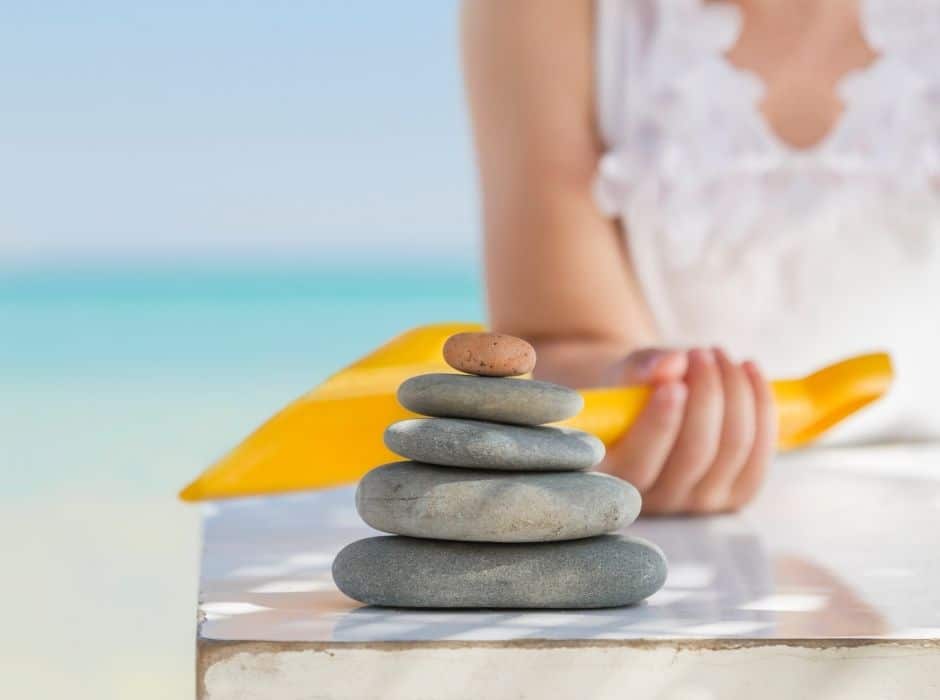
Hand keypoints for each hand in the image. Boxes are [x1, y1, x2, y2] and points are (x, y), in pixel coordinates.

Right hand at [597, 347, 776, 514]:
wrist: (652, 413)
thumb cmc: (630, 393)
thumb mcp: (624, 376)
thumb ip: (640, 370)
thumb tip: (671, 364)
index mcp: (613, 477)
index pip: (640, 462)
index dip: (661, 424)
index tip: (673, 384)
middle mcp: (655, 501)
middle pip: (696, 451)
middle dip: (707, 393)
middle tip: (700, 352)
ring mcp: (697, 504)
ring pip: (733, 447)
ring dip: (735, 391)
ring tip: (720, 355)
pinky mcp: (735, 497)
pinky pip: (760, 453)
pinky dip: (761, 406)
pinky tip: (749, 369)